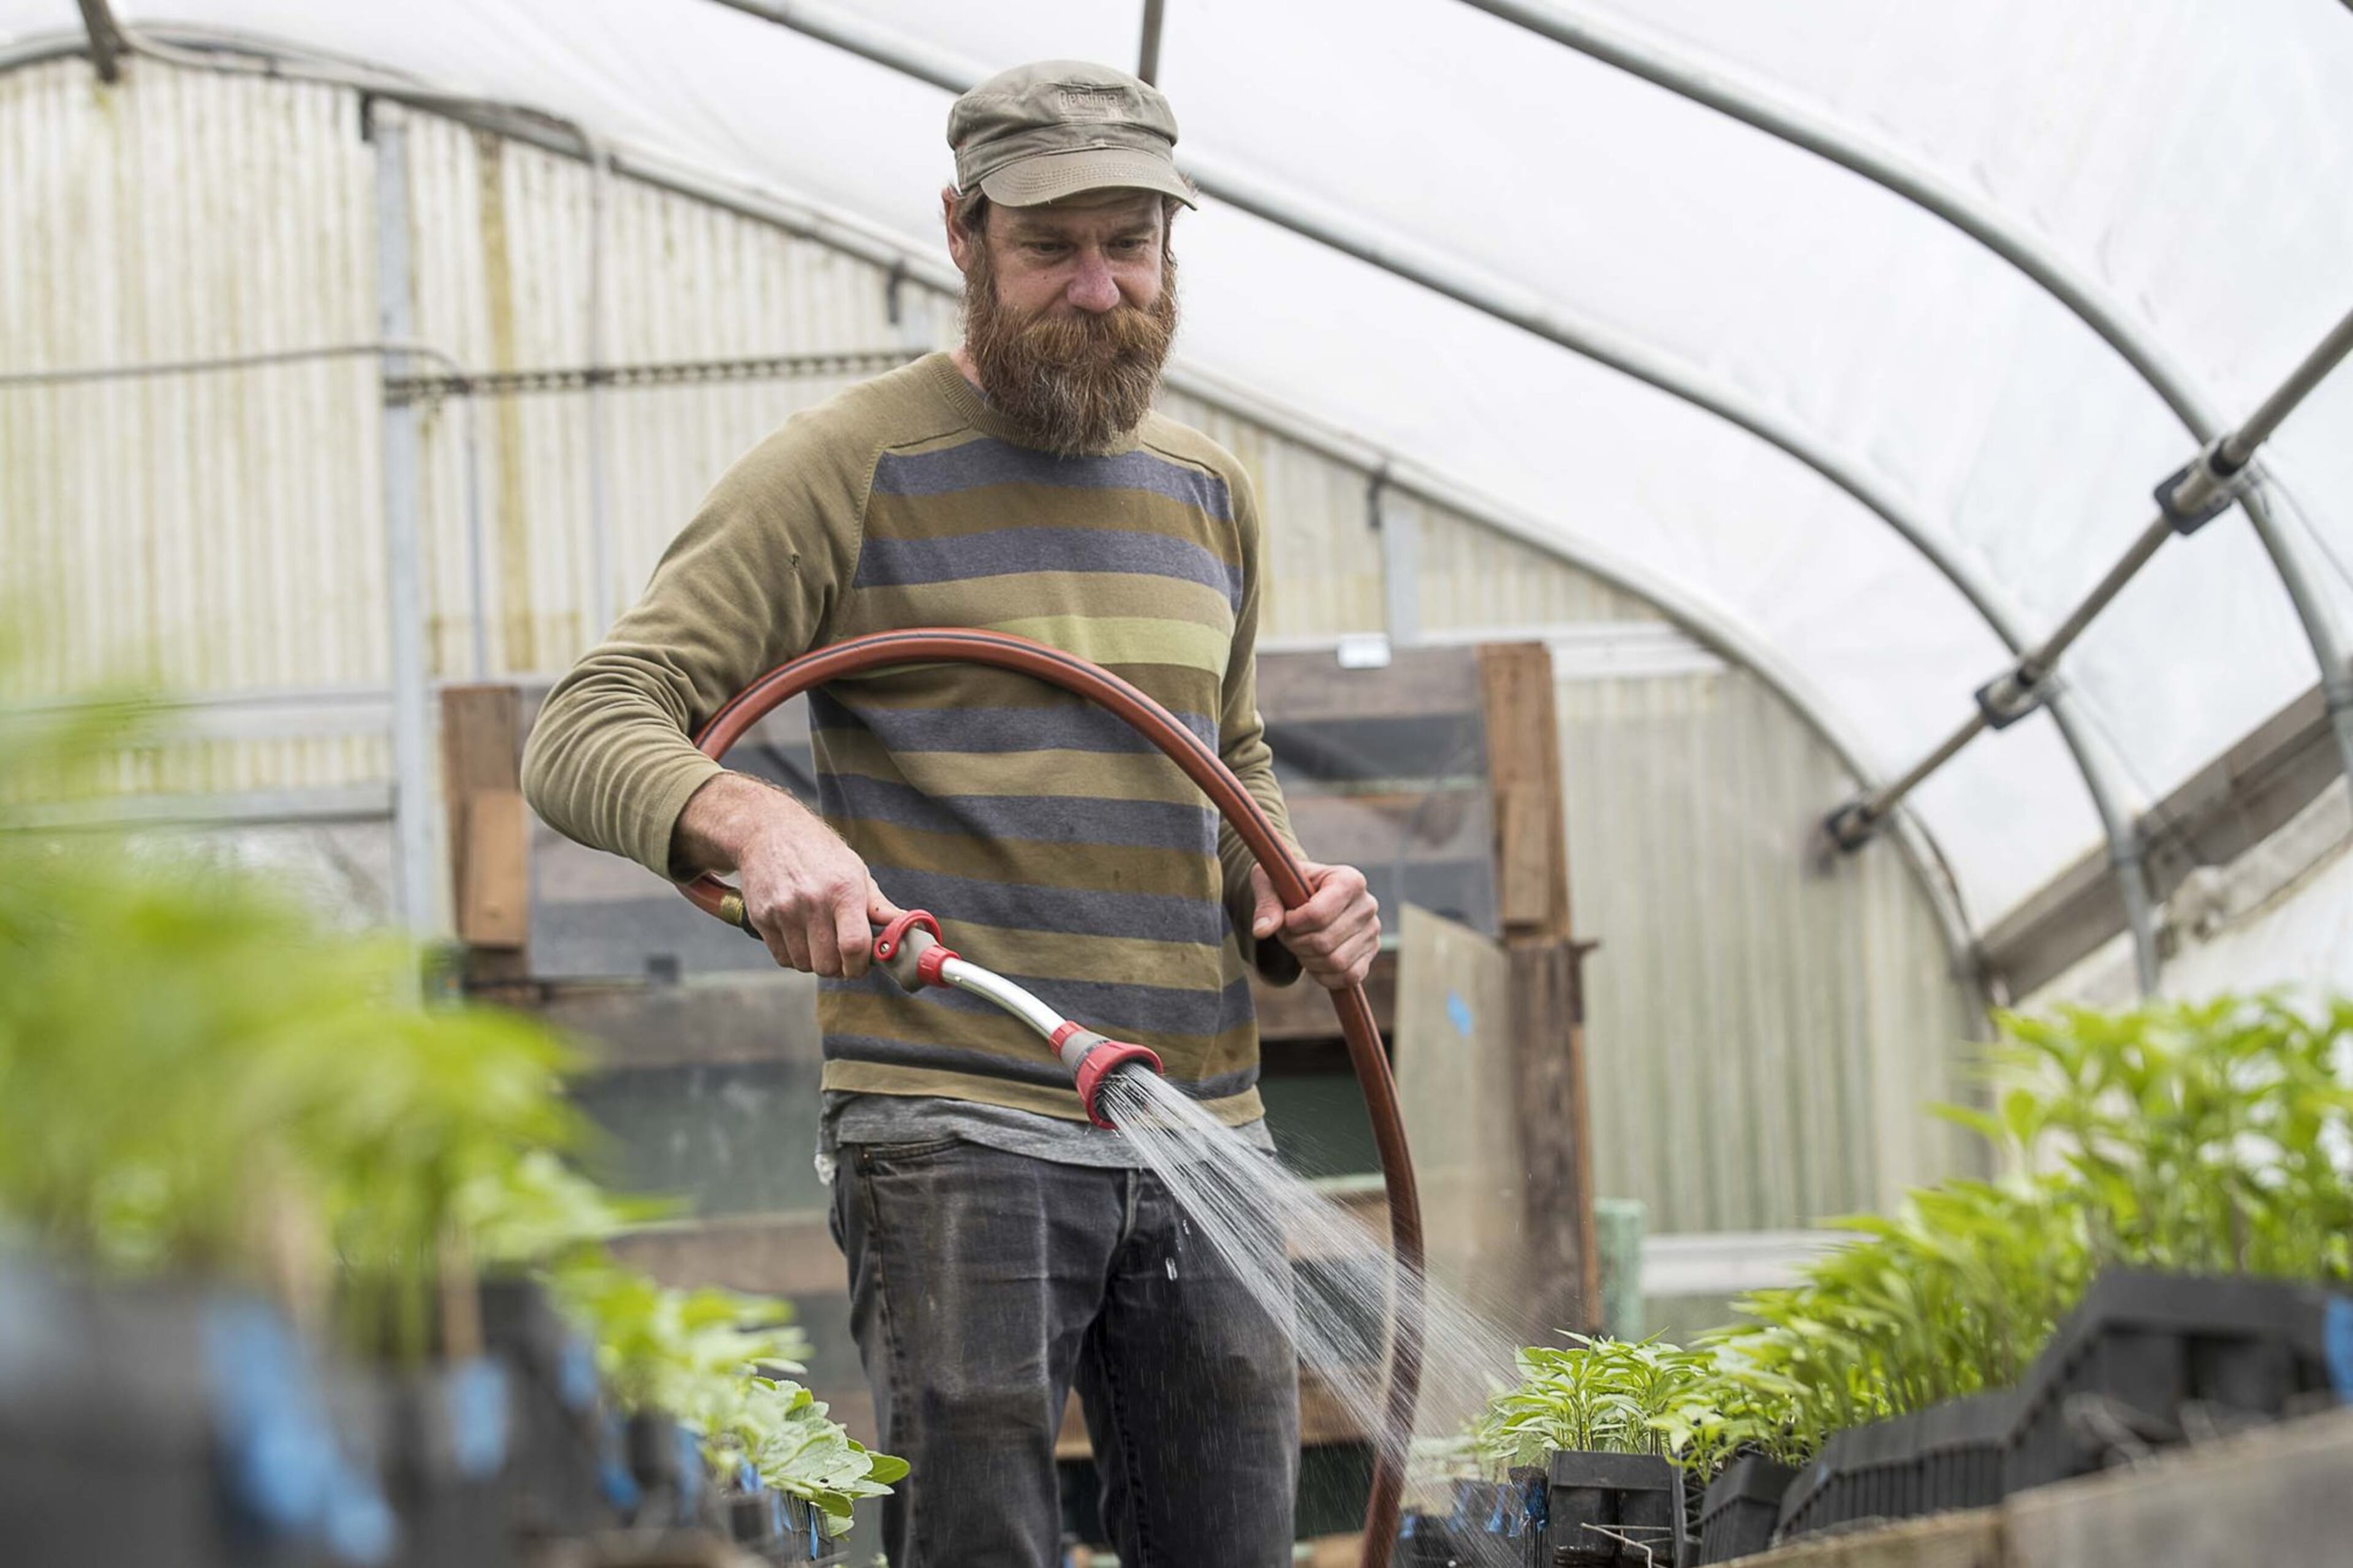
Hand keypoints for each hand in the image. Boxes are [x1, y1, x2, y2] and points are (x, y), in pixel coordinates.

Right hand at [675, 773, 903, 976]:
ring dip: (814, 961)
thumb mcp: (855, 870)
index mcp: (844, 889)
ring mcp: (784, 911)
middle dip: (838, 968)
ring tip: (818, 940)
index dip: (859, 967)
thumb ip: (879, 906)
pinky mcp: (761, 917)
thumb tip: (907, 929)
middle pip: (827, 964)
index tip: (861, 965)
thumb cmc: (819, 852)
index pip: (854, 946)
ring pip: (804, 964)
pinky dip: (793, 956)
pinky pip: (782, 957)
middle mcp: (813, 901)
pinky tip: (799, 936)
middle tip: (841, 955)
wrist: (768, 831)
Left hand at [1245, 859, 1379, 990]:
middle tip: (1287, 934)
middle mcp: (1367, 905)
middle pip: (1324, 942)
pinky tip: (1312, 960)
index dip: (1293, 923)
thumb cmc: (1289, 885)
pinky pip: (1349, 977)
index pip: (1317, 915)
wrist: (1307, 895)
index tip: (1286, 917)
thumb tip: (1262, 931)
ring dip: (1308, 960)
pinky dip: (1325, 976)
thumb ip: (1266, 904)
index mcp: (1349, 880)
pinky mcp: (1370, 953)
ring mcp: (1372, 931)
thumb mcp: (1270, 883)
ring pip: (1336, 962)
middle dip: (1296, 943)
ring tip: (1299, 945)